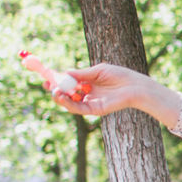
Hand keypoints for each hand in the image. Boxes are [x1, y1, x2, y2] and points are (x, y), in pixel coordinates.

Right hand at [50, 63, 181, 127]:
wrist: (135, 86)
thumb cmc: (120, 76)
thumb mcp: (97, 71)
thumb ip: (81, 73)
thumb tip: (64, 73)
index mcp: (88, 83)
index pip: (68, 83)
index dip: (56, 81)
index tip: (46, 77)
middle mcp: (87, 94)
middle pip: (66, 94)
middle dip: (55, 89)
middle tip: (46, 84)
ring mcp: (90, 103)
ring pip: (70, 103)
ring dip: (59, 97)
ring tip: (54, 91)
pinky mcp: (95, 110)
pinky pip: (78, 108)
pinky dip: (68, 103)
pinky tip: (62, 96)